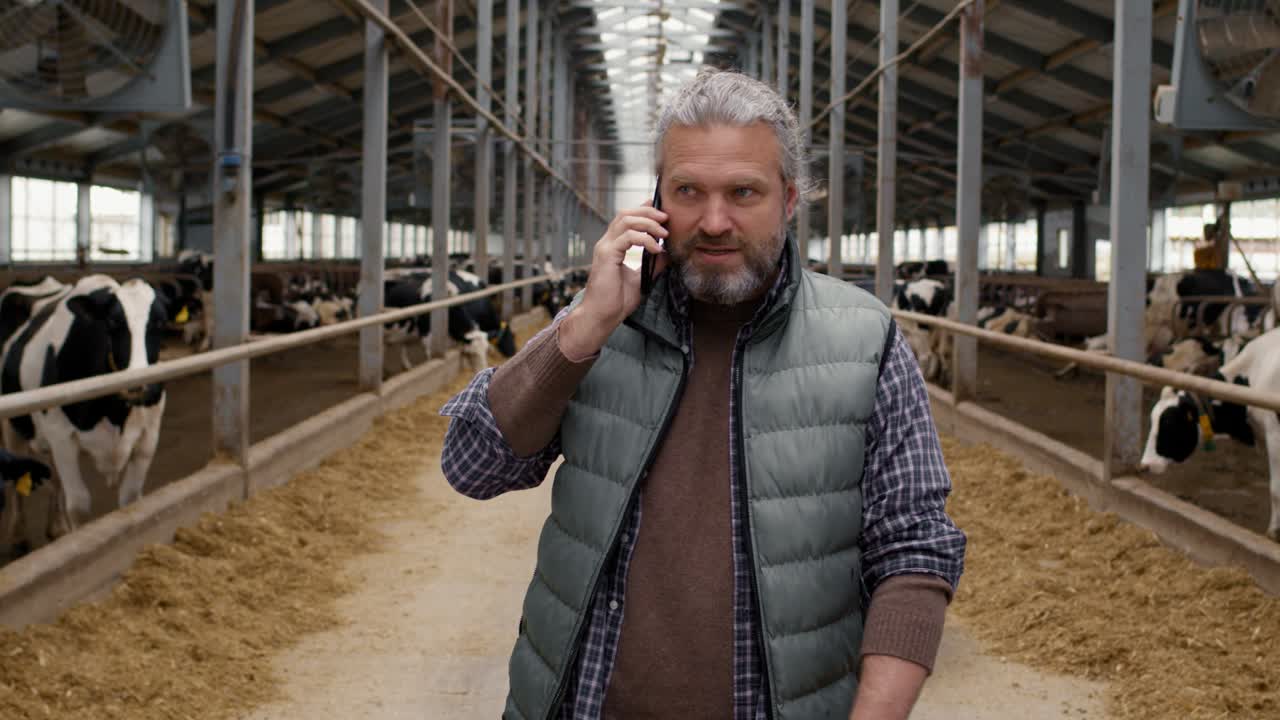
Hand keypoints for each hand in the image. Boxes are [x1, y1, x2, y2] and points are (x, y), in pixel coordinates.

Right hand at [559, 204, 667, 359]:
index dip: (643, 210)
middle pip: (625, 214)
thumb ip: (653, 264)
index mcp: (613, 246)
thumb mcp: (641, 278)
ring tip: (664, 233)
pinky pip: (628, 237)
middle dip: (647, 212)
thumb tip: (667, 252)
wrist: (602, 316)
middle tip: (666, 218)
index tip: (661, 212)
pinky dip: (645, 239)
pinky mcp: (606, 255)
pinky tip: (656, 248)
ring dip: (648, 223)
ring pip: (626, 220)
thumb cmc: (616, 301)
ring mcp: (605, 247)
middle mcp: (607, 243)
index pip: (626, 219)